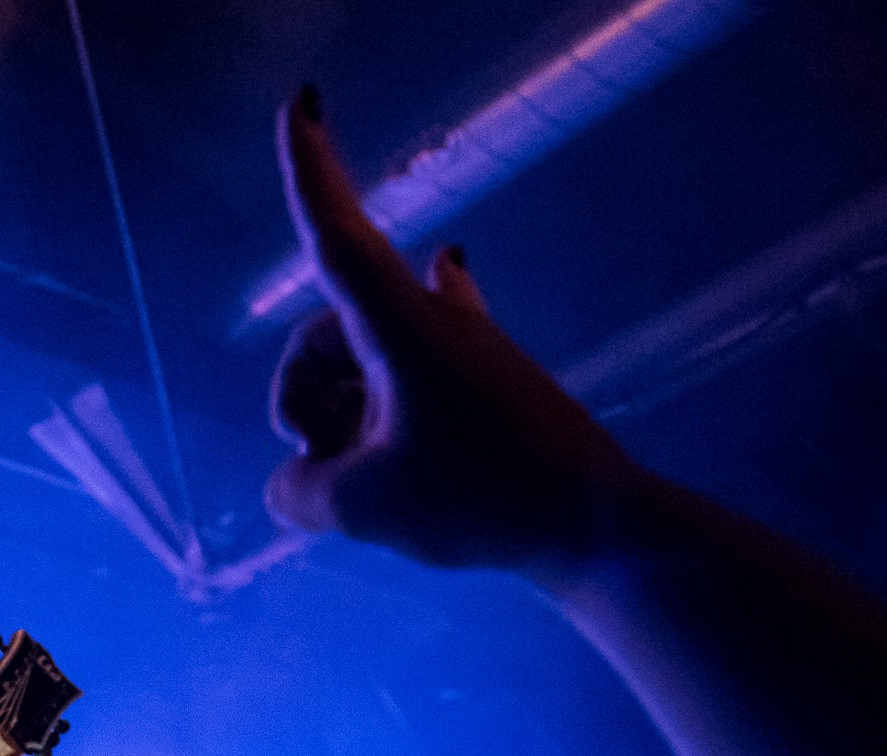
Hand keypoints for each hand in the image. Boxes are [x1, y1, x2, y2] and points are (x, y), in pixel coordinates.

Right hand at [263, 88, 645, 569]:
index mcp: (400, 330)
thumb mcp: (362, 509)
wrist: (593, 522)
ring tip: (360, 472)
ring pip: (363, 354)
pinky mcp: (484, 375)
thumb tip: (293, 481)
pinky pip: (427, 335)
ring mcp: (462, 345)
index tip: (301, 101)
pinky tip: (451, 258)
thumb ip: (299, 491)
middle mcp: (431, 321)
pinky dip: (405, 336)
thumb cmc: (480, 500)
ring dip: (338, 406)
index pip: (336, 238)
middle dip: (298, 390)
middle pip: (323, 330)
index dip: (310, 173)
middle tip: (312, 456)